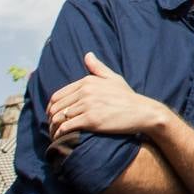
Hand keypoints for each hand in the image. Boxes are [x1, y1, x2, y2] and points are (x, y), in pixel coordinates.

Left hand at [47, 52, 166, 139]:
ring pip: (59, 118)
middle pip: (56, 107)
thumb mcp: (113, 78)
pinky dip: (60, 134)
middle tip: (52, 128)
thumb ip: (98, 67)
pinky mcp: (91, 119)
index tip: (52, 116)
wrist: (142, 111)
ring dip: (53, 128)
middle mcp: (86, 91)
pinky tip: (61, 139)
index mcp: (88, 81)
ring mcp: (88, 105)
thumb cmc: (127, 96)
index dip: (51, 108)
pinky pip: (66, 127)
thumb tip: (88, 54)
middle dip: (50, 119)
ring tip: (55, 135)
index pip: (58, 95)